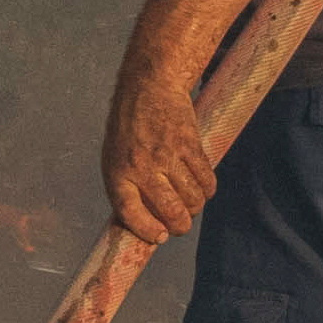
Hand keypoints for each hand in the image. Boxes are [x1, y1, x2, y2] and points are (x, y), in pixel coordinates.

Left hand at [104, 75, 217, 244]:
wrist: (149, 84)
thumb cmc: (129, 126)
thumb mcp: (115, 156)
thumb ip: (127, 187)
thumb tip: (146, 222)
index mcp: (117, 171)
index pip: (130, 212)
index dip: (147, 231)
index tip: (160, 237)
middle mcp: (141, 165)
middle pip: (170, 211)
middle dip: (180, 226)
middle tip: (182, 224)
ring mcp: (167, 154)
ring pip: (193, 198)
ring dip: (196, 207)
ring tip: (191, 202)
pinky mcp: (190, 144)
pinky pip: (206, 180)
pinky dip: (208, 189)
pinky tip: (202, 187)